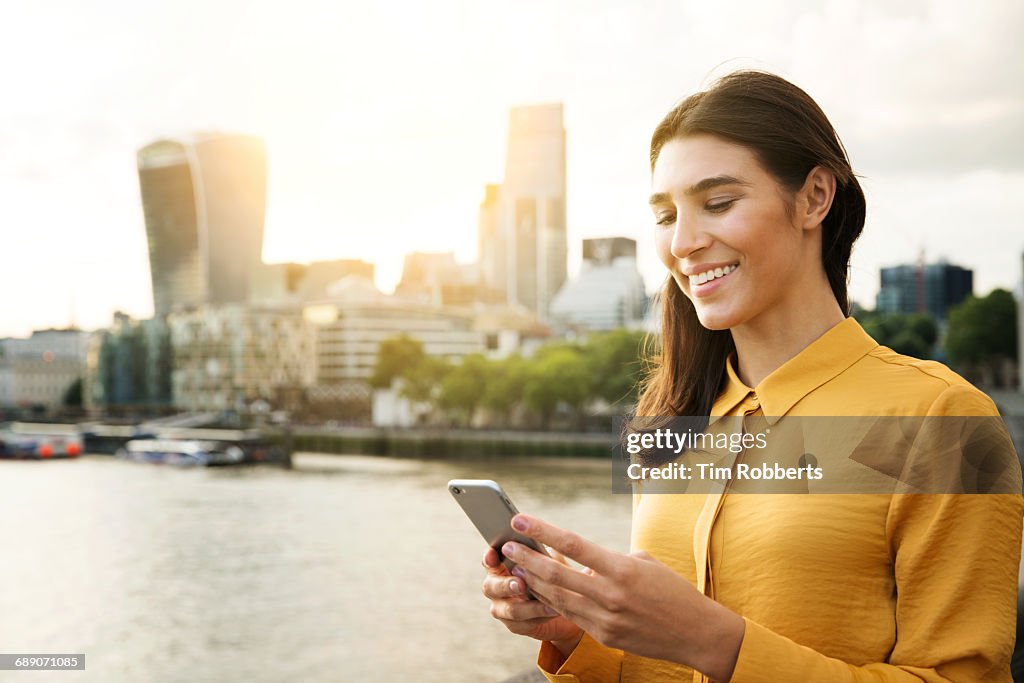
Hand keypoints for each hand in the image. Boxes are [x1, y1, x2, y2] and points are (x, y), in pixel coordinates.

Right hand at [481, 545, 582, 652]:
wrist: (565, 602)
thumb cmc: (553, 572)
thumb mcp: (549, 558)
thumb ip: (540, 553)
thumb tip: (539, 547)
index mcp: (500, 565)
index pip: (488, 560)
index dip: (488, 558)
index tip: (492, 555)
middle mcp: (495, 586)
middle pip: (491, 587)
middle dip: (506, 585)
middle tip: (520, 584)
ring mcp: (502, 607)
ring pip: (509, 609)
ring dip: (529, 606)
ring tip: (548, 602)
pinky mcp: (514, 625)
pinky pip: (524, 624)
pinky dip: (540, 616)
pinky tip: (554, 611)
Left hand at [501, 514, 744, 681]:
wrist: (695, 633)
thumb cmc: (673, 590)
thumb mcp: (644, 563)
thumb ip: (610, 560)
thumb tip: (583, 560)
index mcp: (622, 569)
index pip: (574, 545)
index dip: (543, 531)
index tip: (520, 519)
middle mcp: (610, 594)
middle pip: (557, 574)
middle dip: (527, 558)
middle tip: (507, 545)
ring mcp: (605, 619)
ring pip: (558, 597)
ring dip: (532, 581)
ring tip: (514, 566)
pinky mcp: (604, 636)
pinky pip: (571, 615)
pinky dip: (551, 601)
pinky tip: (537, 589)